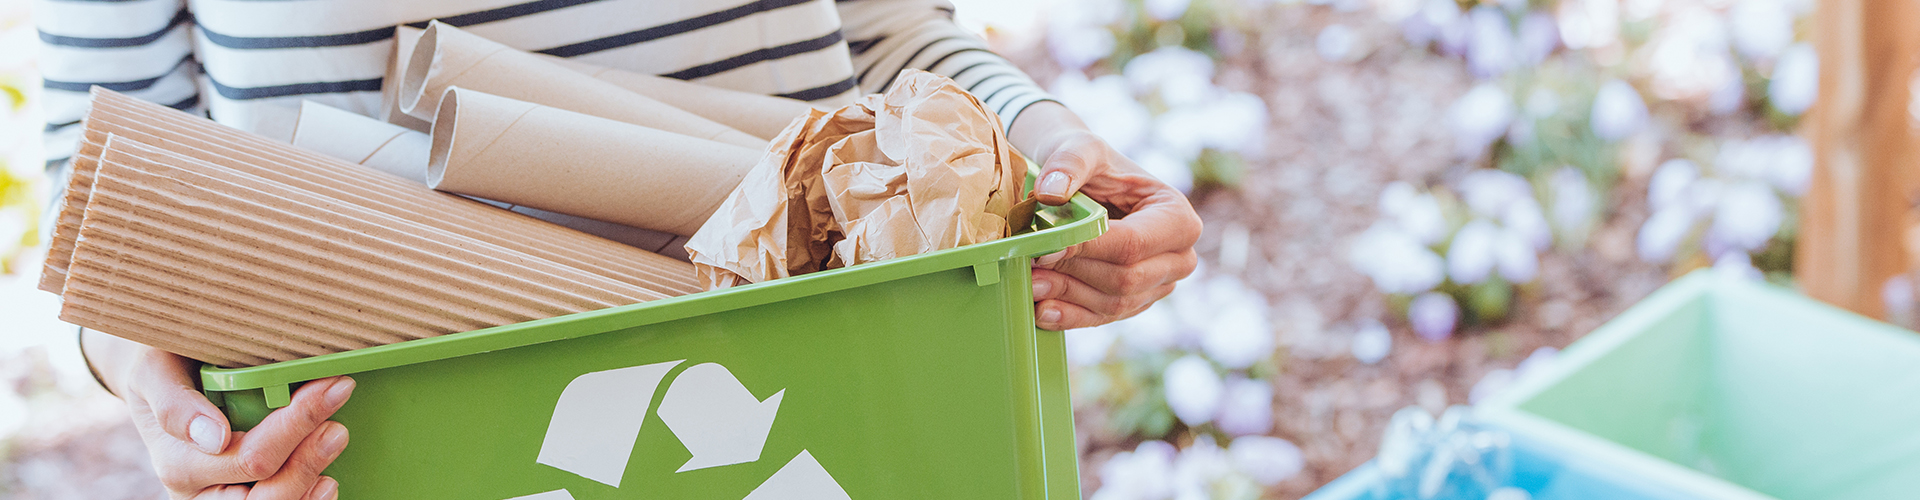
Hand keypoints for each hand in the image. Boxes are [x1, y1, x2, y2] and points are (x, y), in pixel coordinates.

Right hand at [118, 346, 352, 498]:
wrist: (161, 381)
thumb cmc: (165, 369)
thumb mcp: (154, 371)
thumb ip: (174, 403)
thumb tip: (213, 437)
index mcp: (179, 463)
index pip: (249, 459)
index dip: (296, 426)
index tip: (331, 387)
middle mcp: (200, 493)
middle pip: (265, 497)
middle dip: (307, 462)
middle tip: (338, 425)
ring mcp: (223, 499)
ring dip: (310, 479)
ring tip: (335, 440)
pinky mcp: (246, 496)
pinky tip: (326, 481)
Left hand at [1025, 129, 1201, 329]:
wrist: (1085, 184)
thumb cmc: (1091, 163)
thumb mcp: (1082, 148)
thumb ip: (1069, 163)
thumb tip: (1050, 192)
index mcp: (1178, 218)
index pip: (1133, 244)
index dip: (1088, 249)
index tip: (1044, 247)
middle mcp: (1179, 258)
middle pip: (1125, 279)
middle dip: (1074, 274)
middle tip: (1029, 265)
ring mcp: (1159, 285)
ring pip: (1113, 303)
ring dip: (1067, 296)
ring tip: (1028, 284)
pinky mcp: (1134, 303)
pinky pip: (1103, 318)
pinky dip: (1071, 316)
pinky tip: (1042, 311)